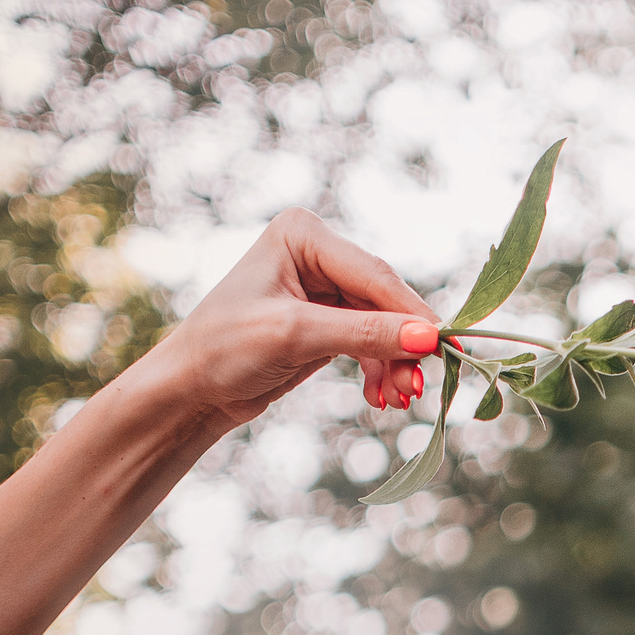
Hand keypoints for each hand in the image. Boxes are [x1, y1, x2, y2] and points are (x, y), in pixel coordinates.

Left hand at [150, 208, 437, 424]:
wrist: (190, 389)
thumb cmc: (225, 349)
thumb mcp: (295, 336)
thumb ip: (365, 334)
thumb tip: (430, 338)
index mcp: (304, 235)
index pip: (374, 275)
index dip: (412, 315)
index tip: (444, 349)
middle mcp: (318, 253)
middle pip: (385, 300)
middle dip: (403, 346)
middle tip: (419, 388)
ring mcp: (325, 287)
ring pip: (384, 325)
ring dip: (395, 363)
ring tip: (400, 400)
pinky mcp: (328, 320)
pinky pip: (371, 342)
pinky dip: (380, 370)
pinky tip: (381, 398)